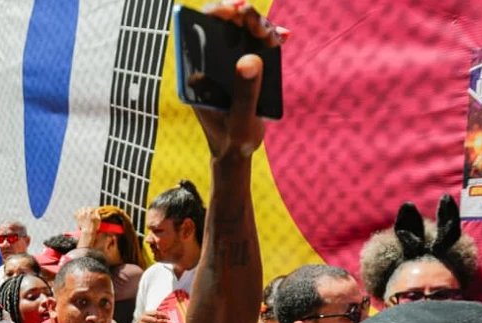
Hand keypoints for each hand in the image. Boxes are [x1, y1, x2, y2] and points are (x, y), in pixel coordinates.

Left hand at [74, 207, 100, 235]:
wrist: (88, 231)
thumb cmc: (94, 226)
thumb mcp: (98, 219)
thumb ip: (97, 213)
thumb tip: (98, 209)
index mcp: (89, 212)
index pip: (89, 208)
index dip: (90, 210)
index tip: (91, 212)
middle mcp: (84, 213)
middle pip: (83, 208)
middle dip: (85, 209)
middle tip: (86, 212)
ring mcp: (80, 215)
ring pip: (79, 210)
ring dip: (81, 211)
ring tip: (82, 213)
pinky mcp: (77, 218)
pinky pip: (75, 213)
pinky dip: (77, 213)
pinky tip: (79, 215)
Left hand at [192, 3, 282, 159]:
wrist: (236, 151)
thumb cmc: (232, 139)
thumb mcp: (240, 121)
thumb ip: (245, 93)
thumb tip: (250, 59)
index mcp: (197, 70)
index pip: (201, 29)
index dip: (218, 12)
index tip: (235, 8)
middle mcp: (210, 60)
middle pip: (226, 23)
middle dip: (246, 18)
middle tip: (260, 27)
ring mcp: (228, 61)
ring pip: (243, 30)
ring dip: (261, 27)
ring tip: (273, 38)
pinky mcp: (244, 65)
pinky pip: (257, 44)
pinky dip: (272, 37)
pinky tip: (284, 36)